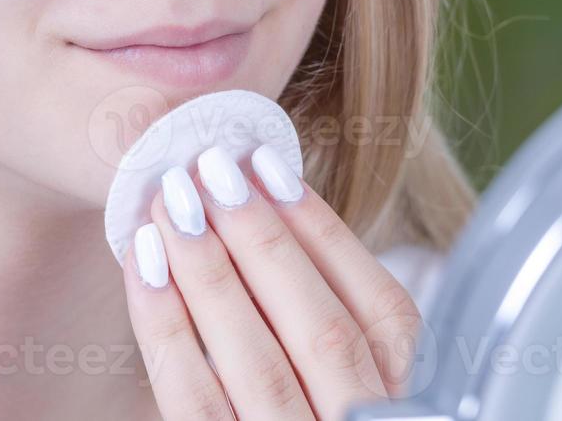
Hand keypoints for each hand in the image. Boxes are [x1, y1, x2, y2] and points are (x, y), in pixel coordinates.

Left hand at [122, 143, 425, 419]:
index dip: (325, 233)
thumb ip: (348, 342)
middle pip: (319, 330)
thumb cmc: (321, 411)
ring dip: (210, 273)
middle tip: (210, 165)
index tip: (270, 167)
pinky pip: (194, 405)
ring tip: (170, 201)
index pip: (384, 313)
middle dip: (261, 240)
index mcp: (418, 414)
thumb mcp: (369, 390)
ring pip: (257, 364)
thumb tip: (271, 214)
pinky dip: (166, 332)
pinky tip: (142, 269)